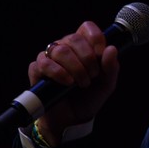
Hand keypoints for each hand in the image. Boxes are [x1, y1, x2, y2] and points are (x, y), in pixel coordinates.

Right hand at [29, 20, 119, 144]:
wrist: (73, 120)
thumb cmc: (88, 98)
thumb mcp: (107, 83)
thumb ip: (111, 67)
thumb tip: (111, 49)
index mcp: (83, 46)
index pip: (86, 28)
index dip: (95, 38)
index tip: (101, 54)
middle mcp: (65, 48)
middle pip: (74, 38)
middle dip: (87, 59)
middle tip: (92, 76)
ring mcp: (49, 58)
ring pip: (59, 50)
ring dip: (75, 67)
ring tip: (81, 83)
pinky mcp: (37, 70)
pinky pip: (43, 63)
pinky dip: (58, 72)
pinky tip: (67, 82)